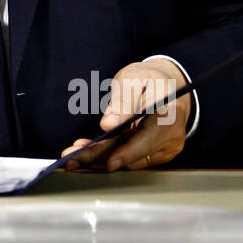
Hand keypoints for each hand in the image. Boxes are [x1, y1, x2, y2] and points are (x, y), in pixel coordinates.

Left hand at [59, 58, 189, 171]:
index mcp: (170, 114)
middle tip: (71, 159)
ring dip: (100, 159)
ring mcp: (165, 148)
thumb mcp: (133, 78)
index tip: (109, 163)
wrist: (167, 85)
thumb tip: (108, 125)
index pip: (148, 139)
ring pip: (129, 160)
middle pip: (133, 154)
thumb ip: (122, 100)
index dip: (128, 153)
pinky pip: (130, 159)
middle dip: (100, 158)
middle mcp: (171, 136)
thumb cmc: (149, 78)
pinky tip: (86, 154)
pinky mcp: (155, 154)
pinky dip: (108, 156)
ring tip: (72, 157)